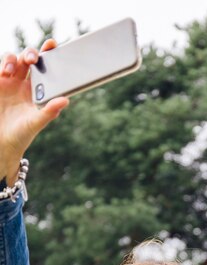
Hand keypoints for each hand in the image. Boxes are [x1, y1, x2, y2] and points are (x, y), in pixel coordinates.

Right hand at [0, 40, 68, 182]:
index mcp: (35, 88)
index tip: (52, 44)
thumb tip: (66, 100)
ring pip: (10, 59)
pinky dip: (0, 67)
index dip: (46, 52)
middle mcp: (21, 82)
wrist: (2, 144)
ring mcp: (6, 82)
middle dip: (29, 54)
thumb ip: (50, 111)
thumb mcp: (36, 123)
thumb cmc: (22, 134)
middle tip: (32, 60)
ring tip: (10, 72)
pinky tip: (3, 74)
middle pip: (26, 58)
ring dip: (11, 60)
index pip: (42, 66)